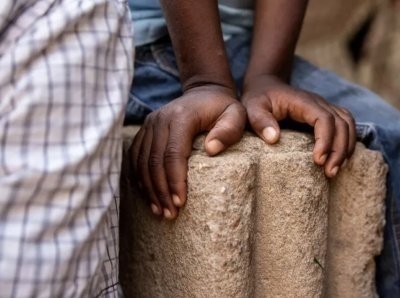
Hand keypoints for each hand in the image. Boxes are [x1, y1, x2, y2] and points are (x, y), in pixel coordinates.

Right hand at [129, 85, 246, 219]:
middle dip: (161, 191)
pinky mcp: (144, 131)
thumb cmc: (223, 107)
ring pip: (141, 162)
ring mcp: (149, 124)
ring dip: (149, 189)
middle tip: (170, 214)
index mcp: (181, 117)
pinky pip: (135, 158)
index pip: (173, 154)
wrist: (204, 91)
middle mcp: (159, 119)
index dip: (175, 180)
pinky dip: (140, 178)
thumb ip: (228, 131)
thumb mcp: (236, 114)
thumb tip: (212, 151)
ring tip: (160, 211)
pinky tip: (149, 196)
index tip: (181, 203)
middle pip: (154, 161)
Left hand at [241, 75, 355, 177]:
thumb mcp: (252, 108)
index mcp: (303, 101)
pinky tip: (340, 160)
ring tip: (335, 170)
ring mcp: (326, 107)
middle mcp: (319, 102)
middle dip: (339, 150)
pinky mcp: (328, 115)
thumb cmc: (258, 98)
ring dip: (346, 148)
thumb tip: (274, 139)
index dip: (325, 140)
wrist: (266, 84)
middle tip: (330, 173)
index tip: (318, 161)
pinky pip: (347, 126)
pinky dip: (348, 143)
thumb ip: (260, 121)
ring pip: (348, 124)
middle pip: (341, 123)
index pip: (324, 118)